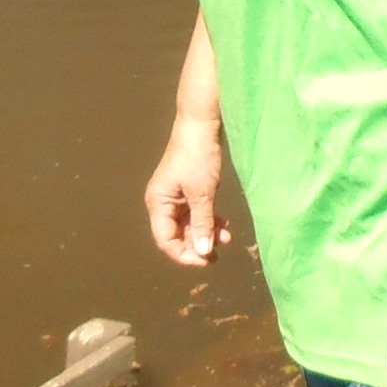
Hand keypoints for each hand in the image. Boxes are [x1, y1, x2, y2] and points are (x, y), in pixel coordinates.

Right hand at [145, 121, 231, 267]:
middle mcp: (163, 203)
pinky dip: (210, 220)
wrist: (202, 125)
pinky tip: (225, 225)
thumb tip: (202, 251)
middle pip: (177, 235)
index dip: (184, 255)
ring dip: (207, 233)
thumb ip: (202, 223)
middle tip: (219, 254)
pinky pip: (197, 213)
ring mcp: (176, 197)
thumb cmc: (198, 157)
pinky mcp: (189, 190)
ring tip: (228, 238)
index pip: (166, 240)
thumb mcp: (203, 194)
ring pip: (190, 225)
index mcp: (158, 204)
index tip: (206, 260)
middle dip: (198, 245)